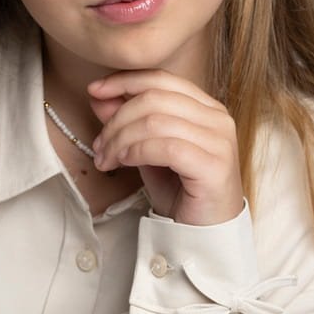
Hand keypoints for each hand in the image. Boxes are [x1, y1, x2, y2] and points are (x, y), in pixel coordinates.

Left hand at [87, 71, 243, 225]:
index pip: (160, 79)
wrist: (203, 234)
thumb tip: (99, 96)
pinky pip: (166, 147)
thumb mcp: (145, 150)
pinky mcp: (215, 165)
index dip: (123, 82)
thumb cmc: (180, 192)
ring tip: (105, 160)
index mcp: (205, 107)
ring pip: (156, 121)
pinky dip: (137, 151)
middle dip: (116, 120)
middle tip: (98, 146)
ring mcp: (219, 140)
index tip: (93, 91)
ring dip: (120, 139)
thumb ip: (128, 122)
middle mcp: (217, 118)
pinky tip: (123, 163)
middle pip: (154, 98)